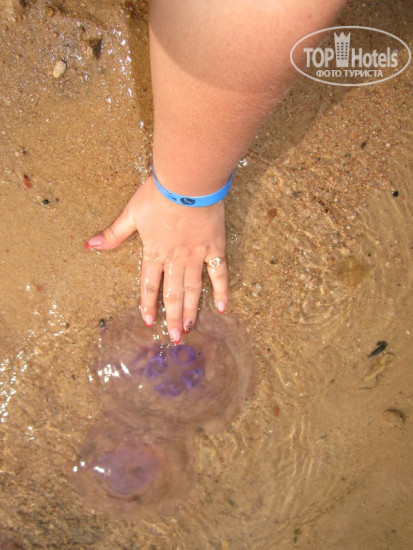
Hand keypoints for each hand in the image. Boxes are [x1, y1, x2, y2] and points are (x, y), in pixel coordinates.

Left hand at [86, 176, 227, 342]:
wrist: (188, 182)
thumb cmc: (159, 194)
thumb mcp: (132, 212)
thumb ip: (114, 233)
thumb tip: (90, 245)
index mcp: (155, 252)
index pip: (150, 285)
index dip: (148, 304)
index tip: (149, 322)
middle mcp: (176, 259)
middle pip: (173, 293)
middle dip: (173, 317)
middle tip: (175, 337)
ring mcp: (196, 255)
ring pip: (193, 288)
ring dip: (192, 310)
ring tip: (191, 327)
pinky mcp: (215, 247)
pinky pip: (219, 273)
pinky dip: (221, 290)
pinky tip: (223, 307)